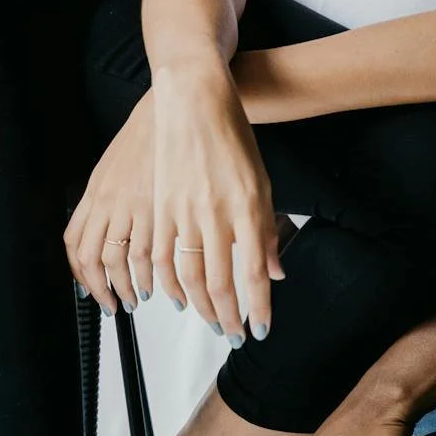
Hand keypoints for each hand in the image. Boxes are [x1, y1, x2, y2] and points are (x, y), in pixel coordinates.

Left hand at [65, 93, 156, 313]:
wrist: (180, 105)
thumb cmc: (153, 130)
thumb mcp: (119, 163)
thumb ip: (111, 195)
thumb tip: (110, 225)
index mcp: (97, 190)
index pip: (74, 241)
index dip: (79, 271)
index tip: (87, 286)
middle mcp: (110, 201)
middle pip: (91, 259)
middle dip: (100, 290)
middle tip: (112, 305)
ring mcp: (135, 206)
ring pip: (119, 262)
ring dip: (128, 288)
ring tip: (139, 299)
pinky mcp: (162, 208)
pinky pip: (147, 254)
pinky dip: (152, 276)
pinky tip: (162, 283)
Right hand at [150, 66, 282, 342]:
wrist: (194, 99)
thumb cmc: (231, 135)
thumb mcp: (261, 181)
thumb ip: (266, 230)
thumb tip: (274, 272)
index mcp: (247, 206)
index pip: (253, 272)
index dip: (257, 307)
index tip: (261, 328)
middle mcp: (215, 213)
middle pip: (220, 282)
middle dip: (228, 317)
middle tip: (235, 335)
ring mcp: (184, 210)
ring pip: (188, 276)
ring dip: (201, 307)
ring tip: (211, 322)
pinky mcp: (161, 205)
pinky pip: (161, 256)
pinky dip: (169, 283)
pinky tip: (179, 296)